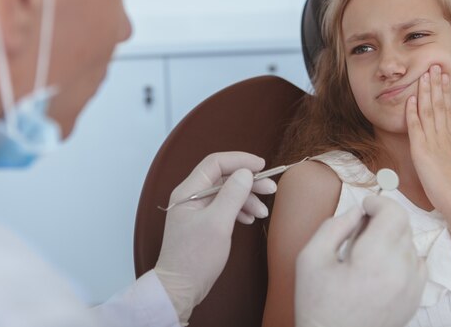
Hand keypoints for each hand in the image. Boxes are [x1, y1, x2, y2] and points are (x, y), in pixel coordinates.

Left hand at [154, 152, 275, 323]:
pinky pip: (224, 207)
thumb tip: (246, 173)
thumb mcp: (218, 224)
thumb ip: (233, 195)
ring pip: (226, 193)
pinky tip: (251, 218)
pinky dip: (239, 209)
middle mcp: (190, 196)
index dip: (240, 161)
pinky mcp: (203, 223)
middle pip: (224, 177)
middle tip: (270, 189)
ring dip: (247, 197)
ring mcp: (196, 210)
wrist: (179, 289)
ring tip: (263, 211)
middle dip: (248, 181)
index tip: (262, 166)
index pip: (216, 163)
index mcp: (188, 191)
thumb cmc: (195, 258)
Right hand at [295, 196, 425, 326]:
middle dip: (382, 218)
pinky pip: (417, 263)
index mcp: (375, 261)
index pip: (394, 214)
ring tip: (366, 253)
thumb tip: (356, 211)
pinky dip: (401, 257)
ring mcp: (412, 288)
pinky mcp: (415, 299)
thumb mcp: (310, 258)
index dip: (378, 202)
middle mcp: (401, 273)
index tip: (364, 206)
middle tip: (358, 231)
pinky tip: (379, 267)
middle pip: (404, 225)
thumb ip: (333, 227)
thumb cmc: (317, 304)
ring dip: (391, 238)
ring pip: (410, 243)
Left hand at [406, 64, 450, 214]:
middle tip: (434, 65)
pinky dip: (414, 112)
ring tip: (424, 73)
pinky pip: (417, 128)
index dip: (444, 92)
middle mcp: (444, 138)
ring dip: (426, 91)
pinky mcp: (423, 152)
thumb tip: (448, 153)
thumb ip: (450, 156)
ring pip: (430, 111)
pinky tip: (412, 99)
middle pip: (440, 105)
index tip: (444, 77)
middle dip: (436, 84)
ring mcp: (434, 143)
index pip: (448, 110)